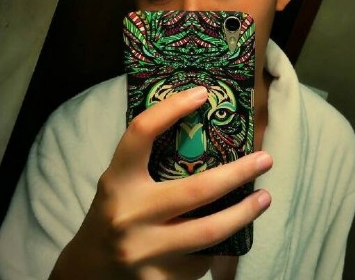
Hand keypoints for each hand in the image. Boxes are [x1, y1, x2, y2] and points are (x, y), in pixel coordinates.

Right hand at [49, 86, 272, 279]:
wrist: (88, 272)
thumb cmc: (114, 213)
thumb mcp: (121, 183)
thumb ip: (150, 163)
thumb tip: (203, 133)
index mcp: (117, 181)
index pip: (141, 133)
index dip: (171, 108)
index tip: (202, 93)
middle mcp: (129, 215)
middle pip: (197, 190)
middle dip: (239, 172)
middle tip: (265, 159)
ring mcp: (144, 252)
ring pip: (210, 231)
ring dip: (244, 213)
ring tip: (264, 197)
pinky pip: (200, 260)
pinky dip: (216, 246)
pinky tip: (224, 236)